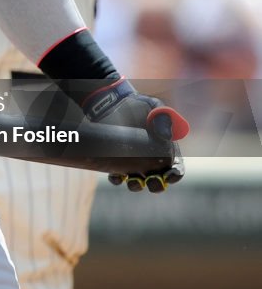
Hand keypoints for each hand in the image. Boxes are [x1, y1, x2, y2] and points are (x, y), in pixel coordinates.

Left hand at [82, 78, 188, 193]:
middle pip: (158, 180)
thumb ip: (163, 118)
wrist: (111, 103)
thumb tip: (166, 136)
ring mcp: (134, 162)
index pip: (176, 168)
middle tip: (152, 183)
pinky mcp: (116, 161)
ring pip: (138, 182)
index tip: (170, 175)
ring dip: (136, 185)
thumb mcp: (153, 106)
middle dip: (156, 185)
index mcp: (166, 149)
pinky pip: (118, 176)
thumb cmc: (138, 104)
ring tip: (132, 181)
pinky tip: (116, 176)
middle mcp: (151, 159)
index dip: (175, 174)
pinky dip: (118, 179)